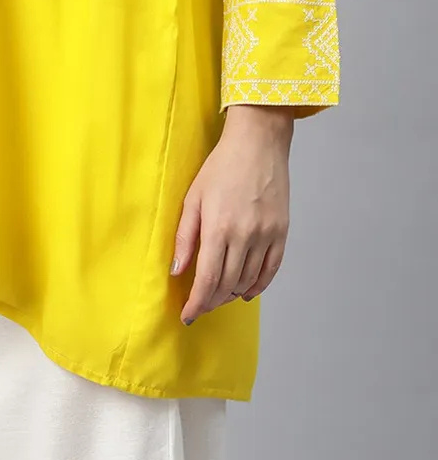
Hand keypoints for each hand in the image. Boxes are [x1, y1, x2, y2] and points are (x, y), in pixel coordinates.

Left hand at [172, 105, 293, 324]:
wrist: (258, 144)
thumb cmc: (220, 167)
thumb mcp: (193, 197)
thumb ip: (186, 236)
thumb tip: (177, 271)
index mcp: (218, 227)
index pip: (206, 279)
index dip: (196, 303)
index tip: (188, 316)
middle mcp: (244, 236)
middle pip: (227, 284)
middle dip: (211, 301)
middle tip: (201, 306)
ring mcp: (266, 235)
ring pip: (248, 280)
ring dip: (232, 294)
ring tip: (219, 296)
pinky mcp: (282, 232)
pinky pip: (270, 270)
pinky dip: (258, 285)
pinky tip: (246, 290)